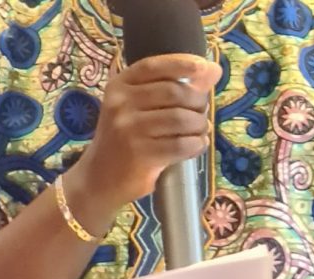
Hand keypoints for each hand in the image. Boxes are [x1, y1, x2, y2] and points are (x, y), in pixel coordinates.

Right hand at [69, 54, 221, 211]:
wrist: (99, 179)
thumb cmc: (125, 139)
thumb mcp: (139, 108)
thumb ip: (175, 87)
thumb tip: (213, 69)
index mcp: (119, 86)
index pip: (154, 66)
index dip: (182, 63)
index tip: (203, 66)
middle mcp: (121, 104)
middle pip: (175, 92)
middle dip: (198, 102)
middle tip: (202, 113)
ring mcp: (129, 129)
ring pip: (181, 119)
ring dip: (200, 125)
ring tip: (200, 131)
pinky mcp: (140, 155)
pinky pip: (181, 145)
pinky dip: (196, 144)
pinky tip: (196, 145)